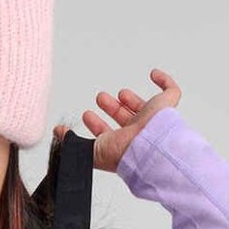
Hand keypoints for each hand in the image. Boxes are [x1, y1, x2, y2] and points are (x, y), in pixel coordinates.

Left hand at [54, 68, 181, 171]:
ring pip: (143, 108)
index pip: (108, 135)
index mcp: (122, 146)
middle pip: (125, 120)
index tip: (86, 116)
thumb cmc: (122, 154)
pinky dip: (164, 81)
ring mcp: (154, 120)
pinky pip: (171, 91)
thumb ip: (72, 142)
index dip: (97, 126)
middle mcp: (138, 134)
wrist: (147, 148)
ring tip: (119, 93)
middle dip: (112, 109)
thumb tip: (57, 133)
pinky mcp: (168, 106)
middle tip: (100, 99)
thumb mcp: (89, 150)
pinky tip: (153, 74)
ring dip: (131, 99)